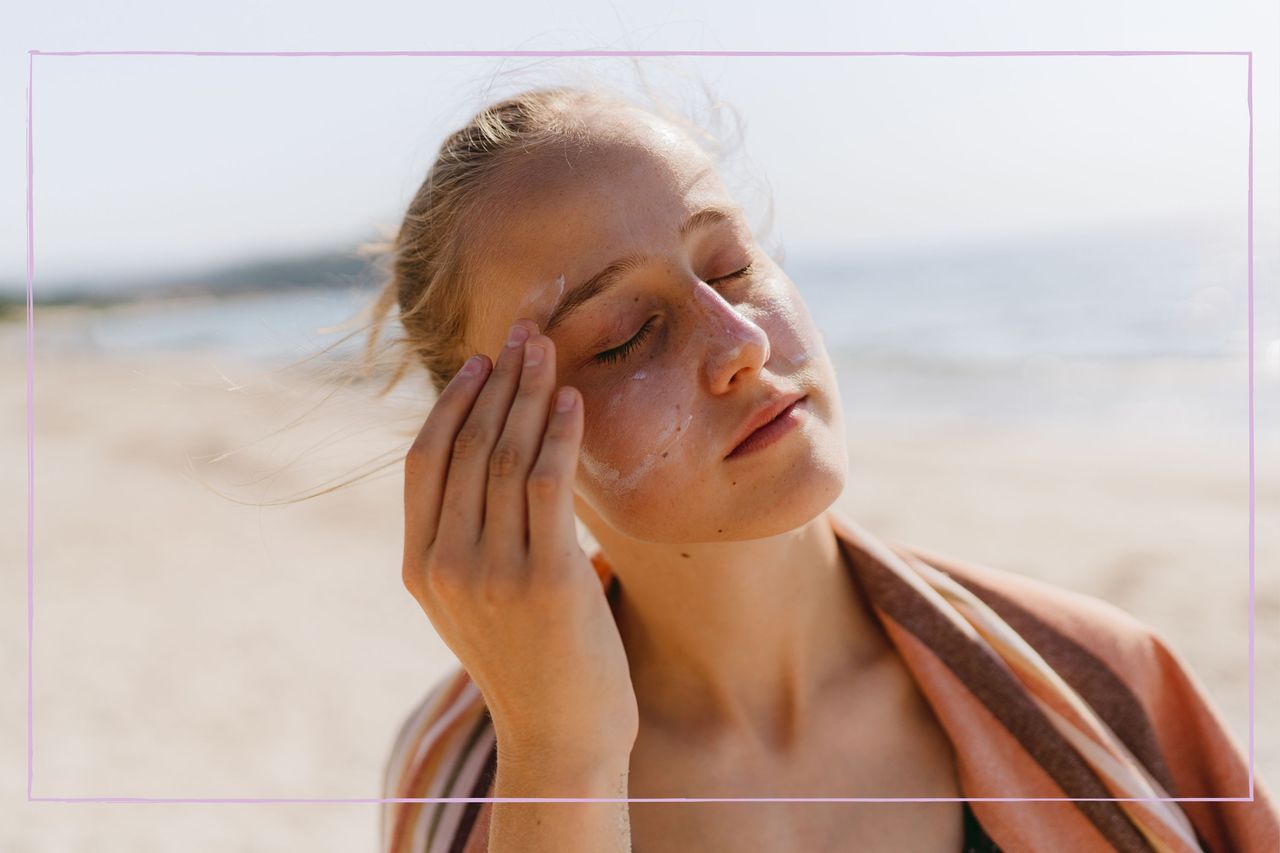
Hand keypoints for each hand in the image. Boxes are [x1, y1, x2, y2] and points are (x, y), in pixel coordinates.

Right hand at [401, 317, 638, 761]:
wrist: (562, 737)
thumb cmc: (531, 661)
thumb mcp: (476, 601)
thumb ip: (466, 540)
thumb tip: (488, 465)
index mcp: (419, 565)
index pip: (424, 461)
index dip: (452, 402)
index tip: (482, 360)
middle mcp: (445, 564)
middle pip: (467, 446)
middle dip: (498, 380)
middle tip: (524, 329)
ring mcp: (490, 572)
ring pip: (506, 456)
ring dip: (529, 393)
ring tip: (548, 348)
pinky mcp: (543, 578)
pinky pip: (546, 485)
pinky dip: (558, 435)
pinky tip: (571, 401)